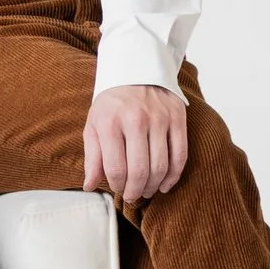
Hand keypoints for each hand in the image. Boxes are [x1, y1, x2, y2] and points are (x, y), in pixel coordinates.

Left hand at [83, 85, 188, 209]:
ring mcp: (159, 119)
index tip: (117, 188)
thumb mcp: (93, 126)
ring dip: (154, 186)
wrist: (135, 71)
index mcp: (110, 123)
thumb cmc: (111, 105)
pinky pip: (180, 155)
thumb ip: (92, 157)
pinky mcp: (177, 118)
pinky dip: (174, 175)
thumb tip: (89, 186)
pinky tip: (165, 184)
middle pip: (140, 171)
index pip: (116, 168)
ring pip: (161, 166)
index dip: (117, 186)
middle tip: (133, 196)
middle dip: (136, 191)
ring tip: (147, 191)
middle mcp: (135, 120)